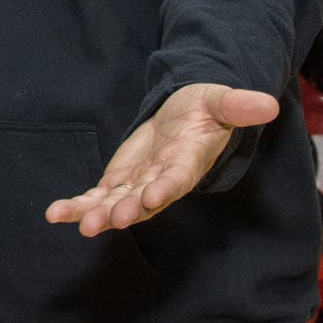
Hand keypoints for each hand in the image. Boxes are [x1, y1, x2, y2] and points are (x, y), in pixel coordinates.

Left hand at [45, 83, 279, 235]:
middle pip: (145, 199)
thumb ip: (238, 105)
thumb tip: (267, 103)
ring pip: (116, 204)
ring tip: (76, 222)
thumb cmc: (204, 109)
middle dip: (129, 209)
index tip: (153, 196)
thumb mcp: (219, 100)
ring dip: (97, 214)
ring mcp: (138, 185)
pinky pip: (96, 198)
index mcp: (187, 161)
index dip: (166, 187)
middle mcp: (162, 180)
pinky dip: (77, 206)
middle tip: (113, 219)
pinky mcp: (119, 183)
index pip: (178, 177)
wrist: (185, 117)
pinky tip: (55, 214)